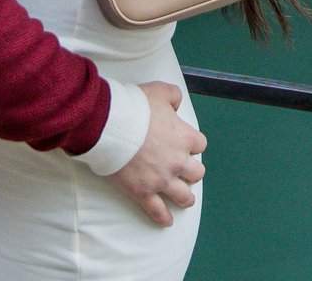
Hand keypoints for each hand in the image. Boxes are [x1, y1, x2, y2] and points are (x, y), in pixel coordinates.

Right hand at [106, 82, 206, 227]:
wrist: (111, 125)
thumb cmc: (135, 106)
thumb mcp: (160, 91)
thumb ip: (173, 96)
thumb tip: (176, 105)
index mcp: (184, 138)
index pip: (200, 145)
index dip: (192, 144)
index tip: (185, 144)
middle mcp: (177, 161)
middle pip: (197, 173)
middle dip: (192, 171)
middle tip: (185, 170)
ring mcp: (161, 179)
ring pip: (183, 195)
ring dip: (185, 197)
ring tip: (185, 199)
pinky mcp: (143, 192)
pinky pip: (157, 210)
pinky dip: (163, 217)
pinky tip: (167, 221)